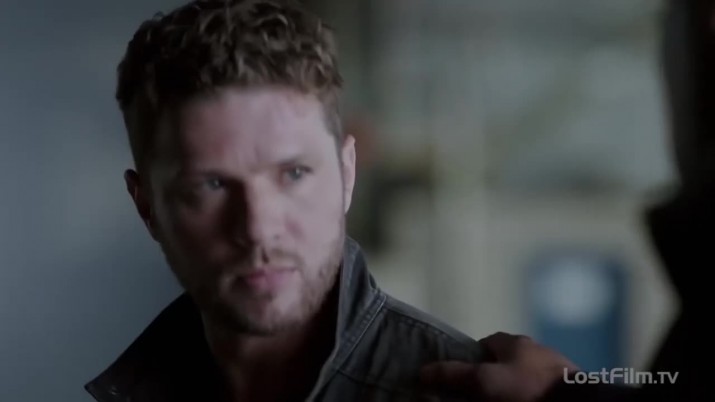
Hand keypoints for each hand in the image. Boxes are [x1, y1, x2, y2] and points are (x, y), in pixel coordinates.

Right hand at [420, 332, 578, 401]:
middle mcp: (537, 349)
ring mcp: (557, 368)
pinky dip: (535, 393)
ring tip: (507, 401)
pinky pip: (545, 387)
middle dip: (496, 373)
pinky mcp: (571, 385)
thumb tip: (422, 370)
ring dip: (518, 386)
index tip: (465, 377)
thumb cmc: (526, 388)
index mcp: (515, 341)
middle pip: (508, 360)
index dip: (473, 358)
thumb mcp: (483, 381)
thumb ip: (453, 374)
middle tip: (483, 394)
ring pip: (528, 374)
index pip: (487, 341)